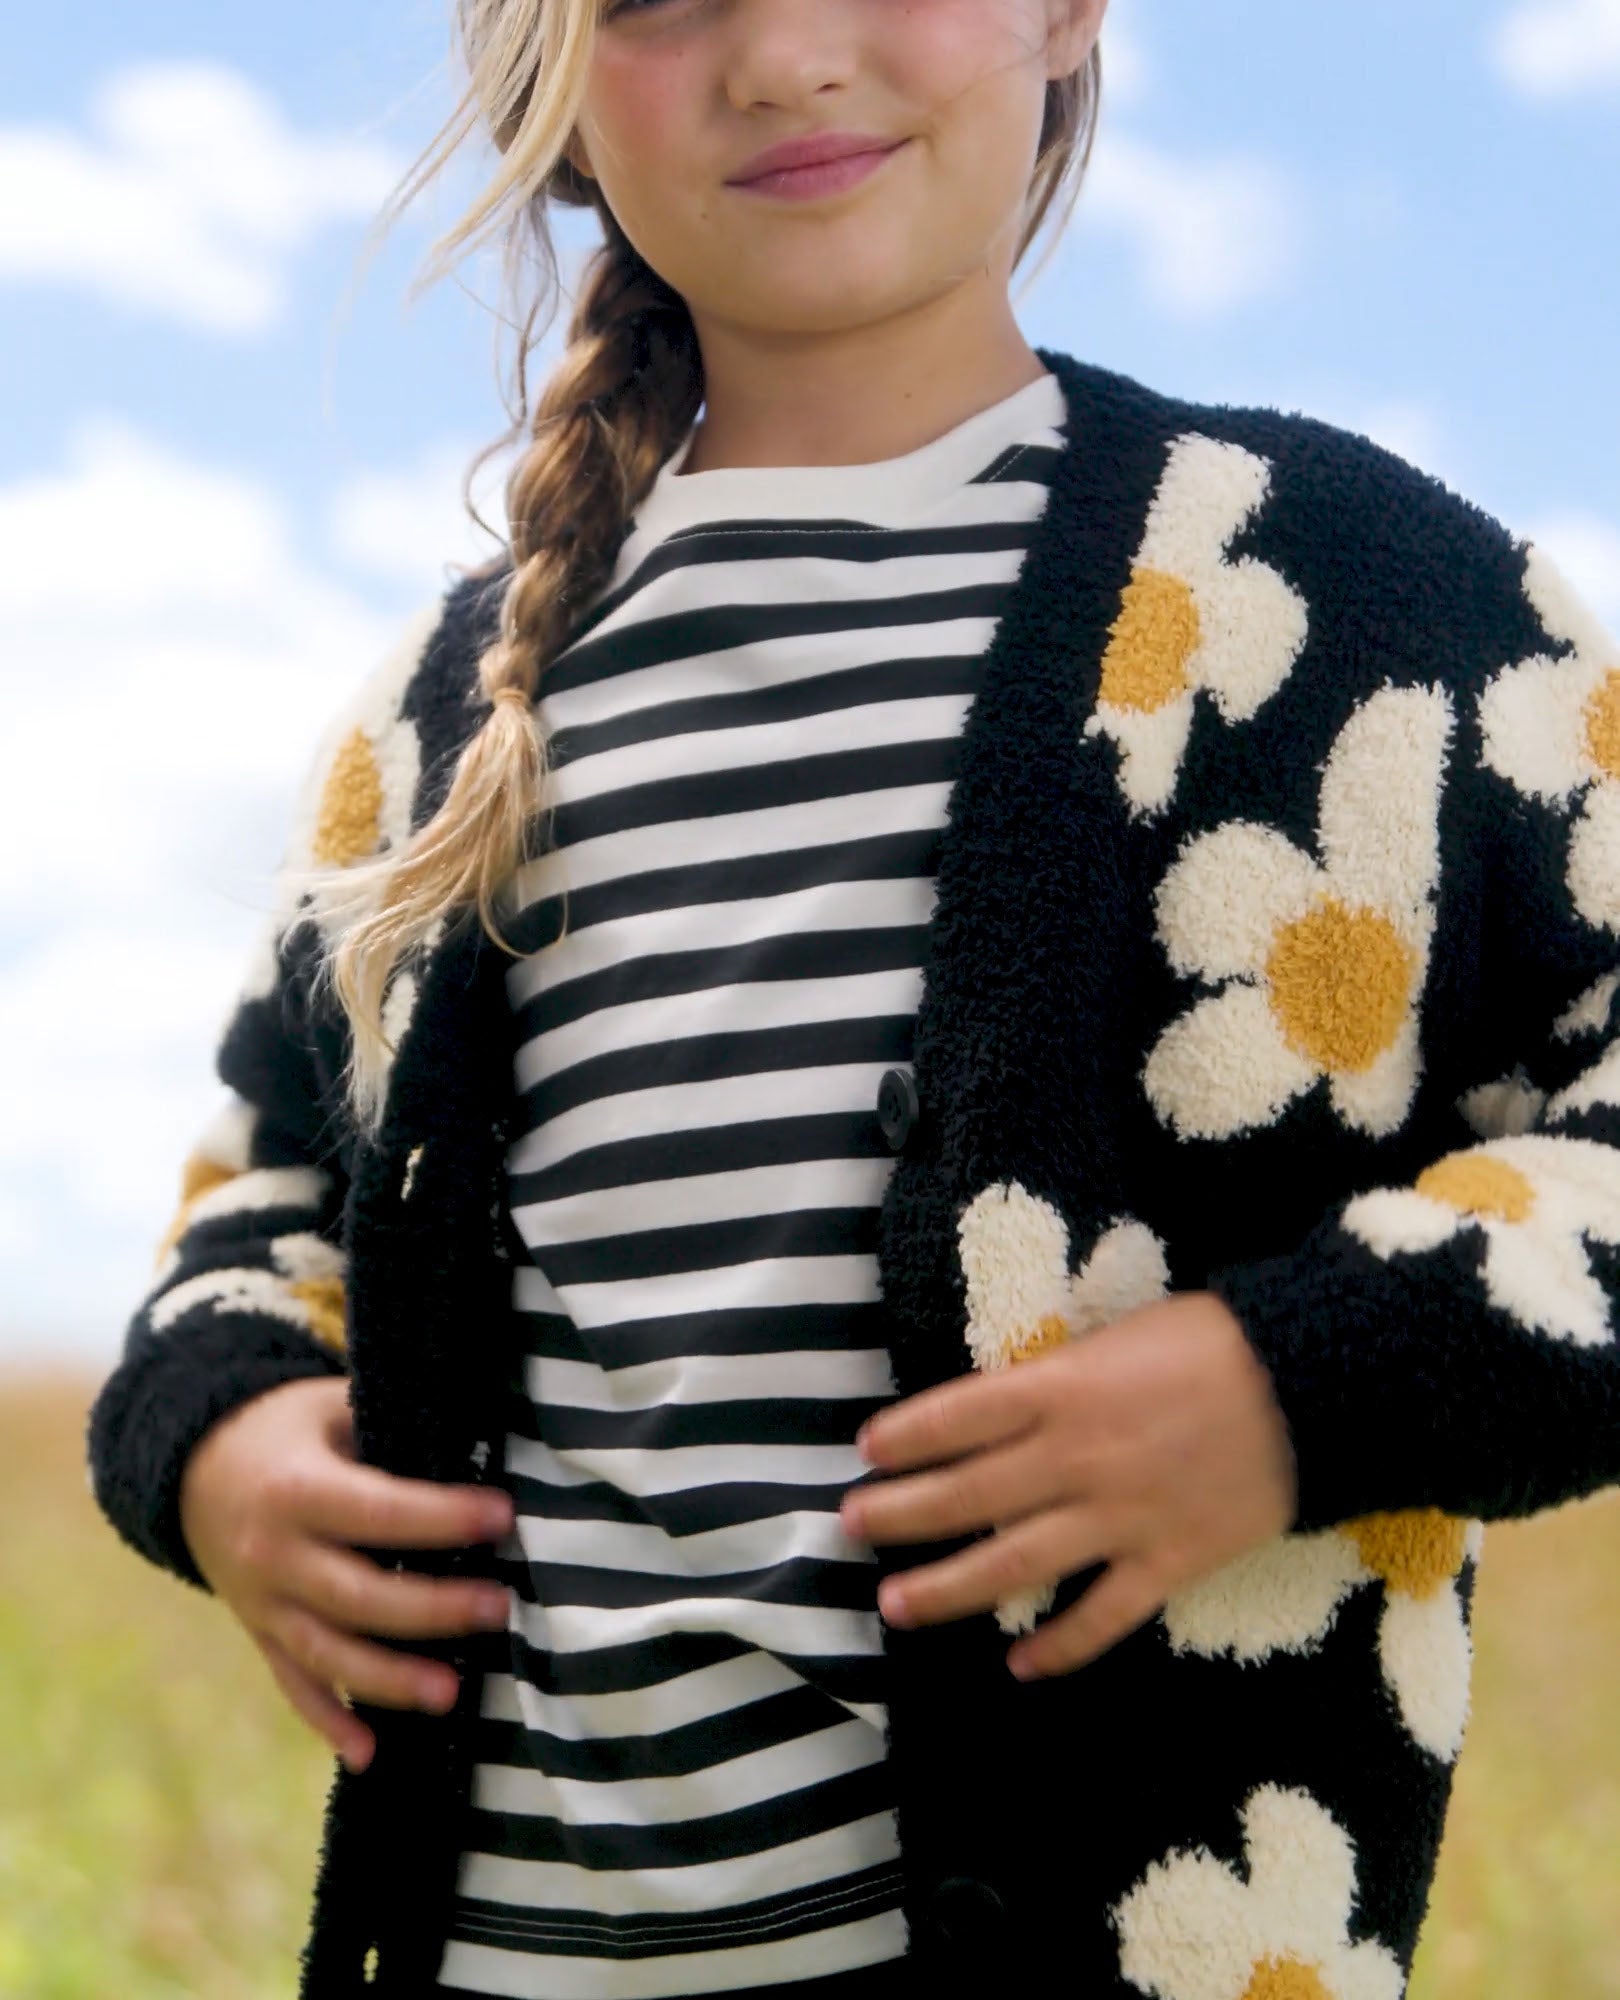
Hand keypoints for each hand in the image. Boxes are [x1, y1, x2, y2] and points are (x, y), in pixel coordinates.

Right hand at [178, 1375, 515, 1772]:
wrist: (193, 1465)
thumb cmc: (288, 1427)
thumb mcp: (329, 1407)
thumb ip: (390, 1429)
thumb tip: (475, 1443)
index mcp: (296, 1489)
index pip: (376, 1511)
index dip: (440, 1517)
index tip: (502, 1517)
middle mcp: (274, 1554)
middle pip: (357, 1595)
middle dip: (431, 1608)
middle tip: (498, 1608)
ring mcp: (261, 1603)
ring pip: (328, 1653)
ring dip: (389, 1679)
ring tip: (452, 1694)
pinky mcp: (260, 1634)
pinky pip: (293, 1685)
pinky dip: (328, 1722)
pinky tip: (370, 1754)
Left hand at [839, 1291, 1297, 1678]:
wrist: (1314, 1384)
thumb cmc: (1214, 1340)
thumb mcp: (1119, 1337)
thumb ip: (1060, 1377)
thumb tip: (1007, 1407)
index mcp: (1061, 1388)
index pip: (958, 1415)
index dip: (905, 1436)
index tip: (864, 1451)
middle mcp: (1076, 1457)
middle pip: (968, 1493)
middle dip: (900, 1512)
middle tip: (848, 1527)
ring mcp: (1120, 1517)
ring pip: (1014, 1563)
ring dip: (948, 1587)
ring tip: (895, 1604)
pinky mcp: (1168, 1563)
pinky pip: (1102, 1617)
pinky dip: (1059, 1646)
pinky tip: (1018, 1664)